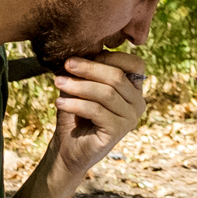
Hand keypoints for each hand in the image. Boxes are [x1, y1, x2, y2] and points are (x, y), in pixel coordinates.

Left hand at [47, 50, 147, 180]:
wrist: (68, 147)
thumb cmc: (75, 113)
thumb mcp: (80, 86)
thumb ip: (85, 70)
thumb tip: (79, 50)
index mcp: (134, 88)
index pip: (135, 63)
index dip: (111, 57)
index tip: (84, 57)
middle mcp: (138, 102)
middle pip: (117, 77)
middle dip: (89, 68)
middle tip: (66, 65)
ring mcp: (131, 118)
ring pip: (107, 93)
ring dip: (79, 85)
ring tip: (57, 82)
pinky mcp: (119, 131)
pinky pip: (98, 111)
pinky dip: (76, 104)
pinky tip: (59, 102)